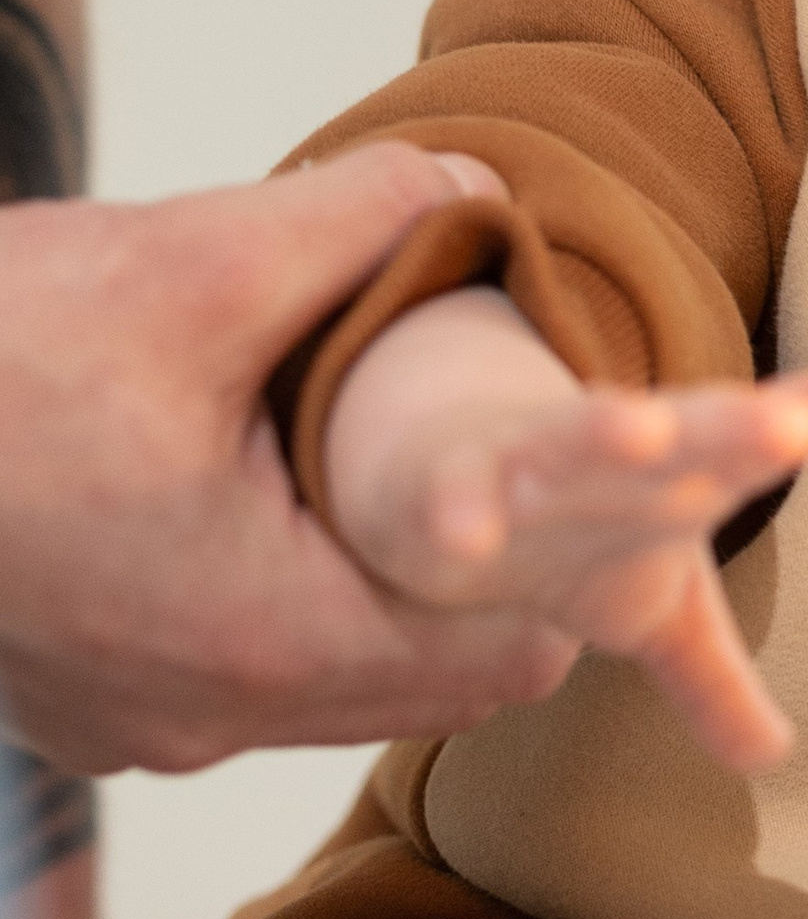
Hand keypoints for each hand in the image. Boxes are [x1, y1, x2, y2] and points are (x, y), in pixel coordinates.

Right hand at [0, 148, 616, 776]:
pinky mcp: (84, 702)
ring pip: (338, 676)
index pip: (506, 649)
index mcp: (261, 633)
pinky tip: (293, 496)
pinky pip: (242, 670)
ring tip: (424, 470)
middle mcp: (207, 714)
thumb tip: (477, 194)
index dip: (578, 566)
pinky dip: (295, 594)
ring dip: (389, 583)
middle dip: (493, 576)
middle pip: (431, 674)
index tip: (613, 480)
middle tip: (538, 465)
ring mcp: (136, 724)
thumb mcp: (189, 259)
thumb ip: (363, 223)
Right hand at [325, 287, 807, 774]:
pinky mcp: (449, 486)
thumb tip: (775, 758)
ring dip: (609, 434)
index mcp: (681, 473)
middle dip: (739, 430)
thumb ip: (715, 679)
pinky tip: (467, 537)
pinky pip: (454, 497)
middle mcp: (618, 457)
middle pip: (689, 435)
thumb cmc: (570, 537)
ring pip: (576, 441)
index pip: (758, 438)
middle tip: (797, 423)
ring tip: (647, 429)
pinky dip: (461, 511)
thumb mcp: (653, 612)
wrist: (438, 477)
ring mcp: (533, 462)